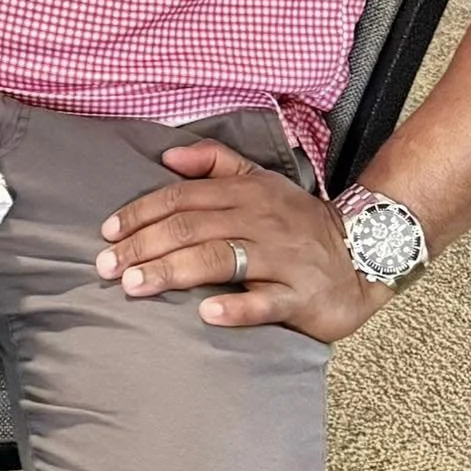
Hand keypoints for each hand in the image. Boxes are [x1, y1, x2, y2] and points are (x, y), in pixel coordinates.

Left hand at [95, 137, 391, 341]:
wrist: (364, 252)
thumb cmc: (298, 219)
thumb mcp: (258, 178)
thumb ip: (212, 161)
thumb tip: (166, 157)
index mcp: (243, 192)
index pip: (181, 197)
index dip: (141, 212)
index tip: (107, 232)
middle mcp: (258, 220)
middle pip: (191, 227)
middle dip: (144, 245)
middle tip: (108, 266)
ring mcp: (279, 257)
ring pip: (218, 259)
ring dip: (173, 271)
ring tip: (136, 285)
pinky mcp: (300, 295)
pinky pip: (265, 301)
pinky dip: (237, 307)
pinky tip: (207, 314)